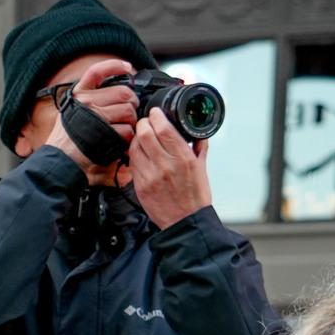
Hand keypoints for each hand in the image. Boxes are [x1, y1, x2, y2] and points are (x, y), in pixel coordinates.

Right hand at [46, 58, 136, 170]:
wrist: (59, 164)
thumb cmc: (67, 145)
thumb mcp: (72, 116)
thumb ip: (90, 103)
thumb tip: (114, 96)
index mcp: (78, 95)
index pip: (97, 71)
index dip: (115, 66)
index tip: (127, 68)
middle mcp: (86, 101)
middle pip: (123, 92)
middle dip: (132, 103)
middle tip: (130, 115)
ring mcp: (95, 115)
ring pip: (128, 111)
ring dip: (131, 123)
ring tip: (124, 133)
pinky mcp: (103, 131)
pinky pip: (126, 129)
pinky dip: (127, 138)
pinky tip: (120, 144)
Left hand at [127, 109, 211, 228]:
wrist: (186, 222)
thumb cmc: (195, 197)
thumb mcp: (202, 168)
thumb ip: (199, 147)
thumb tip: (198, 133)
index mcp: (183, 158)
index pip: (163, 128)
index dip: (156, 116)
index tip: (155, 113)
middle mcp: (165, 165)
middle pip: (145, 134)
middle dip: (143, 123)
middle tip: (146, 122)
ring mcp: (150, 176)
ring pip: (134, 147)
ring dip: (136, 138)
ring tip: (142, 138)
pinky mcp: (140, 186)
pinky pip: (132, 164)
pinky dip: (134, 155)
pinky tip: (140, 154)